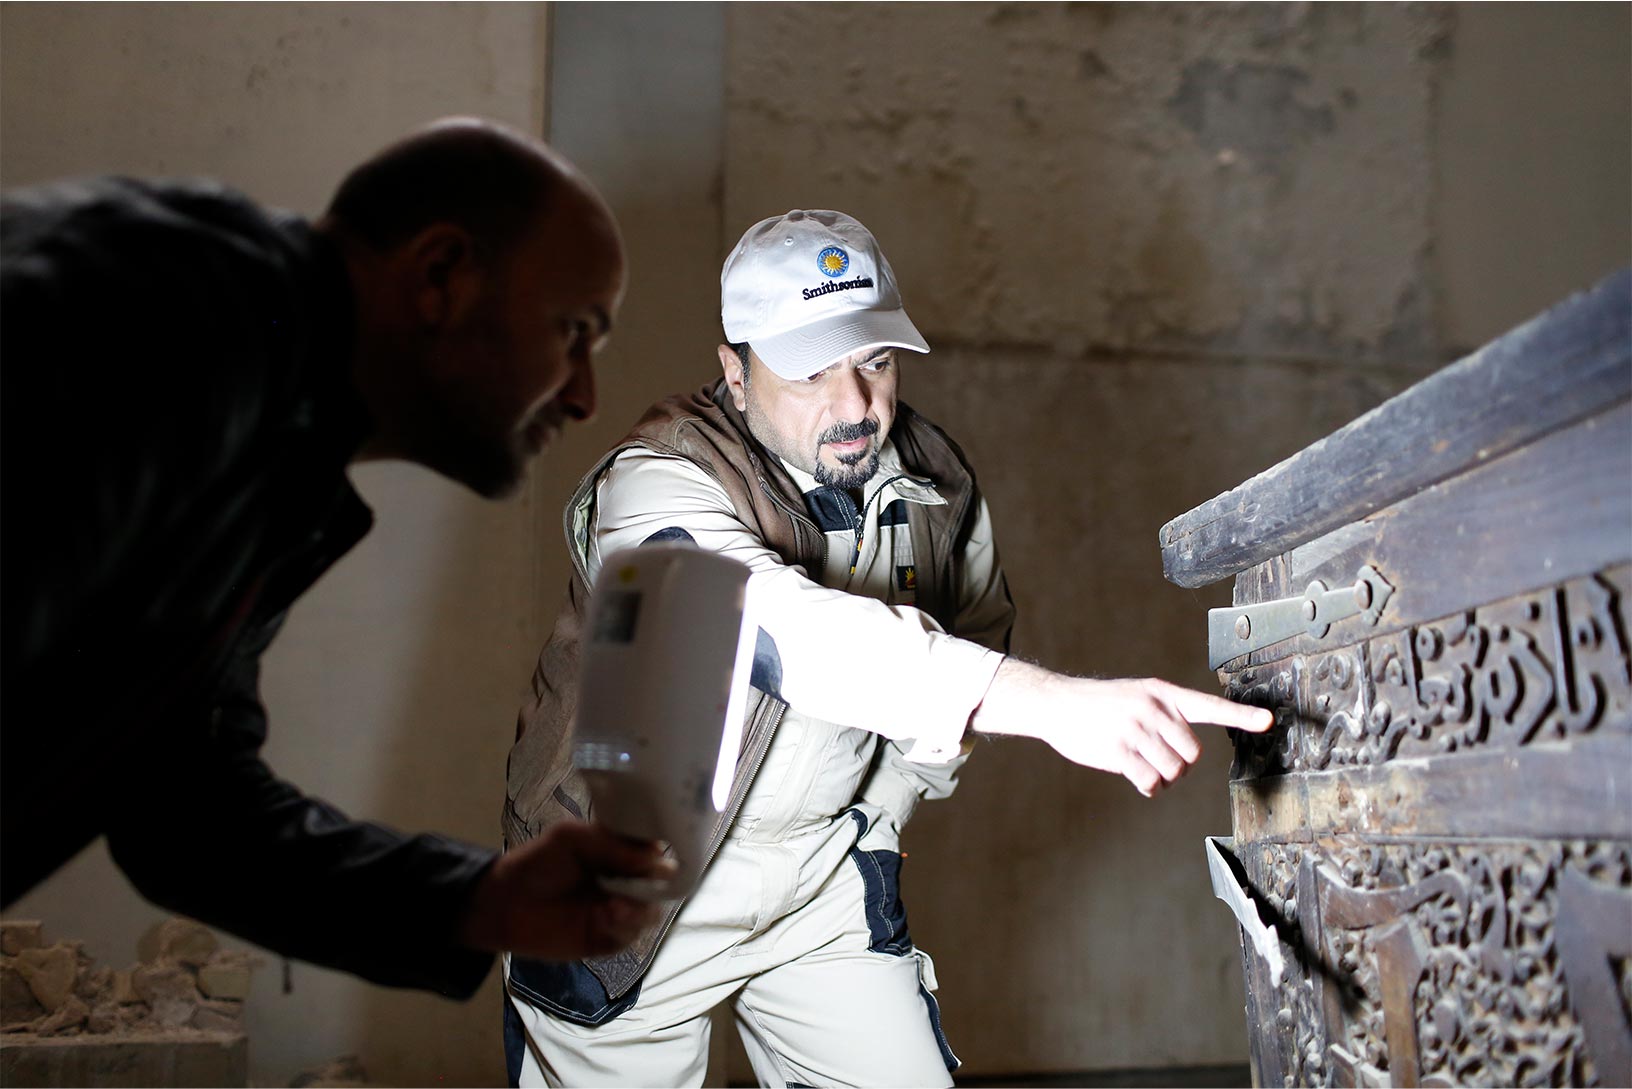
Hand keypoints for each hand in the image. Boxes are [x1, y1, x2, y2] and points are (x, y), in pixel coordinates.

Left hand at [457, 820, 674, 959]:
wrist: (503, 904)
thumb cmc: (536, 864)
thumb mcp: (571, 838)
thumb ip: (611, 844)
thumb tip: (656, 859)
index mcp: (618, 853)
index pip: (653, 850)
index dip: (661, 851)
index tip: (661, 853)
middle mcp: (624, 881)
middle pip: (660, 884)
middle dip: (655, 884)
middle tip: (645, 882)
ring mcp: (617, 911)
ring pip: (650, 912)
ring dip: (639, 909)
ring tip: (616, 906)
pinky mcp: (607, 939)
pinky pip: (630, 936)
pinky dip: (624, 927)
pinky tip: (606, 918)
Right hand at [971, 659, 1272, 796]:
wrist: (1058, 703)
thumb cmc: (1100, 704)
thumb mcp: (1136, 695)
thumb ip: (1165, 715)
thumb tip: (1187, 753)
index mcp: (1162, 693)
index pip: (1209, 706)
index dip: (1240, 715)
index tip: (1268, 720)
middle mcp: (1152, 709)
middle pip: (1192, 754)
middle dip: (1180, 764)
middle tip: (1159, 758)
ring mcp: (1135, 730)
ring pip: (1173, 771)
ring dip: (1162, 776)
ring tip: (1143, 764)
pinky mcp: (1118, 751)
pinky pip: (1150, 782)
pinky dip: (1148, 786)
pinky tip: (1135, 776)